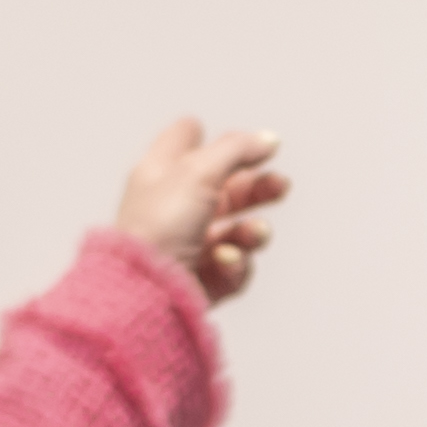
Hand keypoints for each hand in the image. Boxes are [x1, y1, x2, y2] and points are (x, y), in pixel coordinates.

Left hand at [115, 120, 288, 304]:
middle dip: (258, 187)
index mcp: (162, 173)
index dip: (217, 141)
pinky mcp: (201, 279)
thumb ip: (237, 149)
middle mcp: (173, 207)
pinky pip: (234, 267)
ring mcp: (188, 245)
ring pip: (237, 231)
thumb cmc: (159, 226)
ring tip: (254, 233)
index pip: (186, 140)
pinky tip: (224, 260)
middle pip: (226, 189)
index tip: (249, 145)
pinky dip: (235, 263)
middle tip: (280, 186)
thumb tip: (267, 139)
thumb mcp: (198, 171)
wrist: (146, 287)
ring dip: (252, 231)